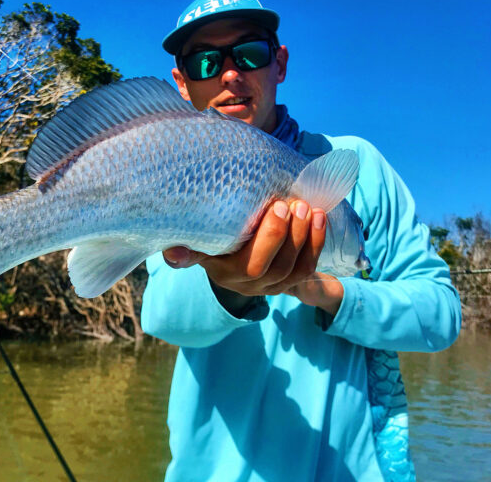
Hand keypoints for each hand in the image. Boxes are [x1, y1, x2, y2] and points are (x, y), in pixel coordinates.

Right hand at [163, 200, 343, 314]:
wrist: (229, 256)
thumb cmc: (212, 241)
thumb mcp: (199, 243)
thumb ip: (187, 248)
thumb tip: (170, 252)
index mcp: (224, 273)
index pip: (249, 264)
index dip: (269, 238)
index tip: (276, 206)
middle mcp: (247, 285)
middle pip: (274, 267)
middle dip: (289, 234)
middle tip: (294, 203)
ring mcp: (270, 287)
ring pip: (294, 270)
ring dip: (306, 238)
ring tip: (309, 209)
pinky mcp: (288, 284)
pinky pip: (307, 269)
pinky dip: (316, 244)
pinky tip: (320, 219)